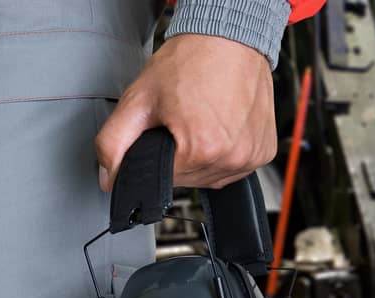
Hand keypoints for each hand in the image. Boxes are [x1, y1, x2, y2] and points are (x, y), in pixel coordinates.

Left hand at [96, 34, 277, 190]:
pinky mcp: (264, 152)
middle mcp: (232, 157)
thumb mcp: (139, 99)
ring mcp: (252, 157)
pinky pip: (236, 168)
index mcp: (202, 148)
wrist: (229, 40)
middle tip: (182, 121)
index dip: (156, 155)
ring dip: (202, 157)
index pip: (164, 179)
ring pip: (212, 177)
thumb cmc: (190, 62)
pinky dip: (224, 153)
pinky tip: (221, 127)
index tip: (163, 129)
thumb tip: (109, 176)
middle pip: (189, 179)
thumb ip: (113, 142)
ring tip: (202, 121)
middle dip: (179, 156)